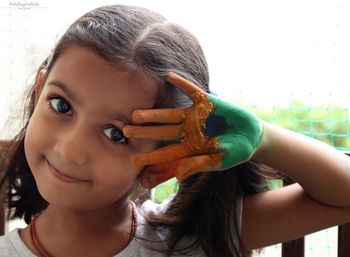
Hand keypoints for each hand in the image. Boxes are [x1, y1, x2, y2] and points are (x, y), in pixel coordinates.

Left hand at [123, 72, 263, 187]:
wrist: (252, 136)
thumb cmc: (235, 152)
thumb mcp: (220, 161)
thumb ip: (199, 165)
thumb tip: (179, 176)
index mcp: (190, 147)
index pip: (166, 152)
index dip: (150, 155)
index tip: (133, 159)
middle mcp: (188, 131)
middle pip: (162, 131)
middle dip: (145, 132)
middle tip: (125, 131)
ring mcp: (195, 116)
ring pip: (170, 114)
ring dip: (154, 113)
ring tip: (136, 114)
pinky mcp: (207, 102)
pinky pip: (192, 91)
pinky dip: (182, 84)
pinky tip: (170, 76)